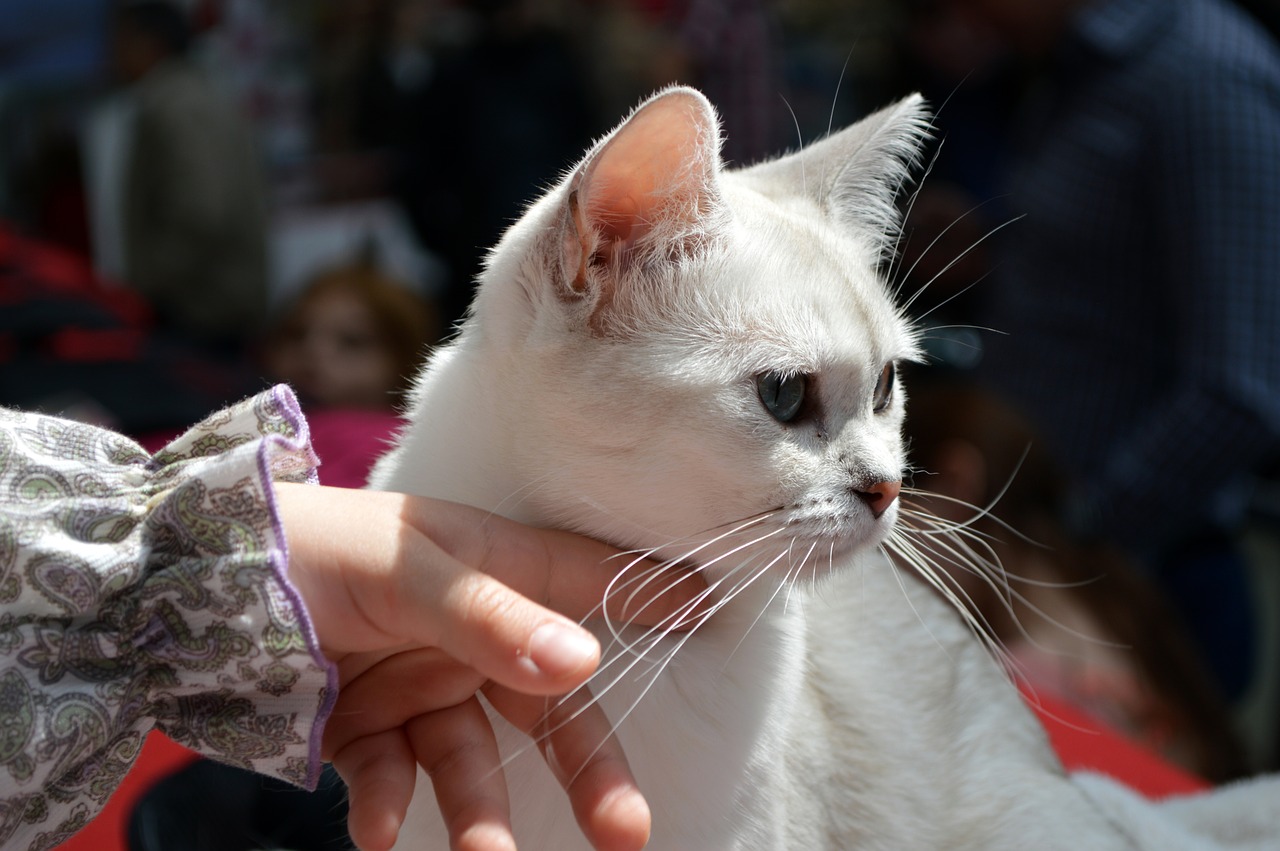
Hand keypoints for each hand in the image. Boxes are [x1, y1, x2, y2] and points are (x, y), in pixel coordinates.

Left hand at [274, 483, 702, 850]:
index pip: (587, 583)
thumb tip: (584, 663)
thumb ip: (491, 617)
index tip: (713, 614)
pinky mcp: (363, 729)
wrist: (187, 585)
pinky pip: (393, 779)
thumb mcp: (406, 570)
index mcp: (489, 572)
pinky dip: (391, 808)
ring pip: (471, 761)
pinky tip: (379, 831)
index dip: (649, 597)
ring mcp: (416, 684)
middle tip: (627, 831)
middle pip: (545, 708)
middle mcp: (466, 633)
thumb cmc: (313, 548)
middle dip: (588, 769)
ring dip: (480, 815)